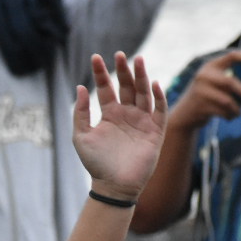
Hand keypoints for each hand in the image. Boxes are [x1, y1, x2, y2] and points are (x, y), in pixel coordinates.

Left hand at [73, 51, 167, 200]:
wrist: (113, 186)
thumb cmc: (96, 163)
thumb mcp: (81, 136)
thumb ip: (80, 112)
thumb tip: (80, 87)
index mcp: (109, 114)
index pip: (106, 88)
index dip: (101, 73)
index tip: (96, 58)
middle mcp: (126, 114)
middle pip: (127, 86)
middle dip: (124, 70)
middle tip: (121, 54)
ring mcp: (142, 122)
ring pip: (144, 93)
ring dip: (142, 77)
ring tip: (138, 61)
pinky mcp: (155, 132)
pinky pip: (160, 111)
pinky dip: (159, 97)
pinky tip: (154, 84)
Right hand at [168, 49, 240, 129]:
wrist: (185, 114)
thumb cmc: (208, 98)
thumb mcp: (216, 86)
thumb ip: (231, 83)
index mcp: (211, 66)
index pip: (232, 55)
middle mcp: (204, 75)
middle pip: (230, 82)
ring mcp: (201, 90)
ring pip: (227, 100)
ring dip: (237, 109)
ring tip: (239, 113)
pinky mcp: (200, 105)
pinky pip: (222, 111)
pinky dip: (229, 115)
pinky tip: (230, 117)